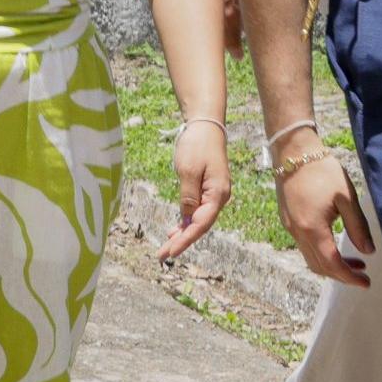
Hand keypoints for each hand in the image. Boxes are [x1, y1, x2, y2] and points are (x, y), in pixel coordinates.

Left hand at [157, 119, 233, 260]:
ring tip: (166, 247)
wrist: (206, 126)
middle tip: (162, 255)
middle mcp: (219, 197)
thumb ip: (188, 196)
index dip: (185, 239)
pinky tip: (175, 230)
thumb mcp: (188, 170)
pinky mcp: (207, 190)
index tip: (171, 252)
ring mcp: (214, 194)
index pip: (201, 224)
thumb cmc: (197, 145)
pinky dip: (185, 221)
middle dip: (181, 241)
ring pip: (198, 220)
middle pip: (200, 226)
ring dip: (183, 233)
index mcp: (218, 194)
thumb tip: (186, 218)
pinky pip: (196, 211)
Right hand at [272, 129, 373, 286]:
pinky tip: (336, 246)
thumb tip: (368, 252)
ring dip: (332, 265)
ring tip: (355, 263)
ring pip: (311, 258)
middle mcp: (298, 232)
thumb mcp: (347, 198)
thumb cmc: (322, 171)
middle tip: (363, 276)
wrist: (293, 152)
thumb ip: (358, 227)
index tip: (366, 283)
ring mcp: (290, 227)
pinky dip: (321, 254)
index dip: (349, 277)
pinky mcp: (288, 221)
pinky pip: (305, 246)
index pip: (332, 263)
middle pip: (319, 266)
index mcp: (313, 228)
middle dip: (341, 275)